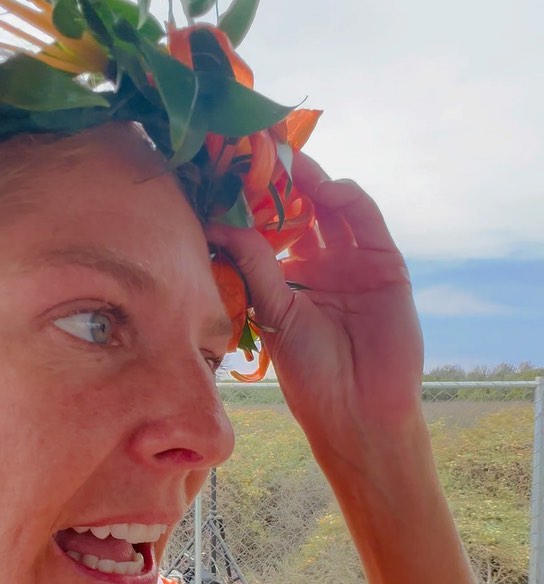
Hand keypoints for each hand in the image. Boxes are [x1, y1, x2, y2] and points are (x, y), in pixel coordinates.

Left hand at [207, 154, 423, 454]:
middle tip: (254, 154)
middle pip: (300, 213)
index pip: (270, 232)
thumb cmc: (310, 373)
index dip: (253, 207)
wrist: (358, 409)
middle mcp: (320, 267)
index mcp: (290, 282)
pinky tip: (323, 186)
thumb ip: (254, 266)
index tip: (227, 178)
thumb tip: (219, 223)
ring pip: (330, 209)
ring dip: (310, 183)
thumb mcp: (274, 314)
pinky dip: (346, 198)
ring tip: (283, 159)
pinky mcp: (385, 263)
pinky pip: (365, 221)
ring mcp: (353, 263)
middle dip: (280, 186)